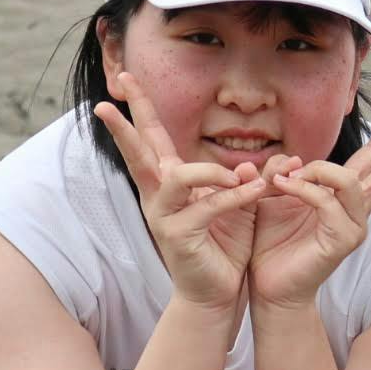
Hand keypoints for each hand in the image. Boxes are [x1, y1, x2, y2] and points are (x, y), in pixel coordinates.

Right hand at [93, 71, 268, 311]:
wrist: (219, 291)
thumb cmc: (226, 244)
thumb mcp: (240, 203)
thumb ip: (247, 181)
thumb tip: (263, 163)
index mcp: (171, 182)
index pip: (153, 138)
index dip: (140, 109)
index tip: (126, 79)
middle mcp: (160, 195)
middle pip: (138, 153)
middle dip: (125, 125)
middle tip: (107, 100)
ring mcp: (163, 215)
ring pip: (176, 178)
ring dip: (210, 171)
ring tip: (239, 174)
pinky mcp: (177, 236)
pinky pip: (206, 207)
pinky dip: (233, 196)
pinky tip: (255, 191)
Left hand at [247, 106, 370, 309]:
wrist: (269, 285)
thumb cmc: (271, 242)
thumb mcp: (273, 195)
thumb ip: (283, 171)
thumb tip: (290, 158)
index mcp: (345, 196)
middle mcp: (357, 209)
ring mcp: (355, 225)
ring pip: (352, 181)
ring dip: (319, 170)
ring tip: (289, 176)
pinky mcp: (343, 240)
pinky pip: (326, 202)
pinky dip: (303, 189)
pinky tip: (282, 188)